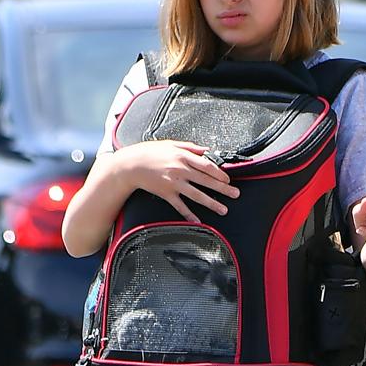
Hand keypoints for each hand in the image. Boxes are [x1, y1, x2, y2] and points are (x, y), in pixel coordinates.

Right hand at [118, 140, 239, 222]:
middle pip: (206, 181)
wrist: (130, 165)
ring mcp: (173, 183)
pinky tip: (198, 221)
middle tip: (236, 194)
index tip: (228, 179)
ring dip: (212, 203)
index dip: (220, 174)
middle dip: (223, 189)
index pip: (207, 166)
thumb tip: (207, 150)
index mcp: (183, 157)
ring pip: (197, 195)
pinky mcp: (166, 193)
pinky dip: (189, 214)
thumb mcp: (171, 144)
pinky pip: (180, 206)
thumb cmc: (149, 153)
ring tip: (223, 209)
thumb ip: (190, 148)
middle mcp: (180, 170)